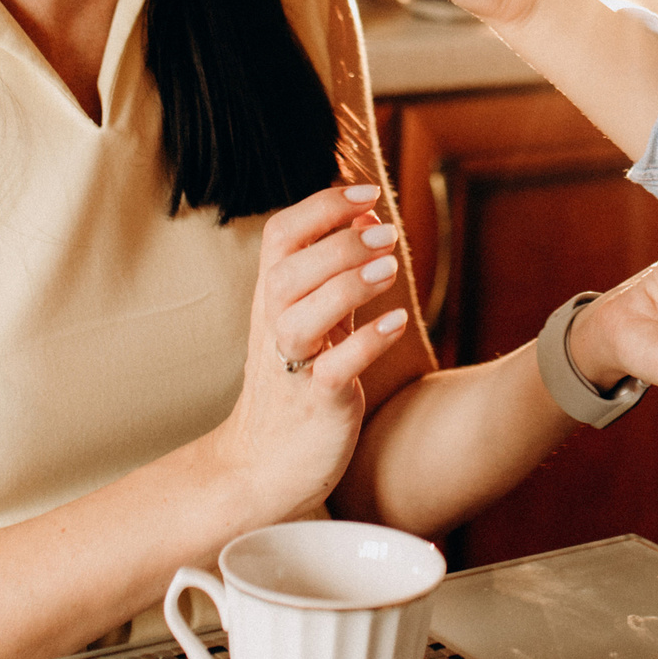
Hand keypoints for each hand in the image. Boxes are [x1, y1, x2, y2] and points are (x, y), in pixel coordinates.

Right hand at [213, 185, 413, 524]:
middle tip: (388, 234)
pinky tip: (395, 323)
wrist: (262, 465)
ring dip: (348, 286)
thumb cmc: (294, 383)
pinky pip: (335, 369)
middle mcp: (274, 326)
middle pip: (289, 269)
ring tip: (391, 269)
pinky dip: (366, 343)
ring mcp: (291, 366)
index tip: (367, 193)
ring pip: (303, 315)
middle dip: (339, 244)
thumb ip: (334, 270)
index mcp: (272, 298)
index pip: (280, 234)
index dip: (322, 206)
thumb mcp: (310, 317)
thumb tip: (366, 213)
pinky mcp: (316, 403)